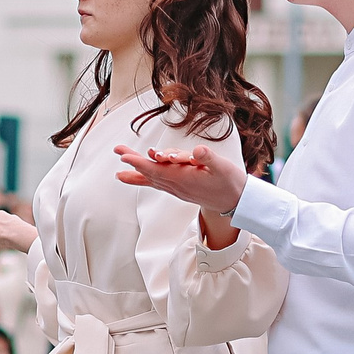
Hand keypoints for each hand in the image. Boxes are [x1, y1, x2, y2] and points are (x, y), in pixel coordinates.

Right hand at [0, 201, 34, 254]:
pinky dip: (15, 237)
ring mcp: (18, 224)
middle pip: (0, 222)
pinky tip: (16, 241)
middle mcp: (9, 217)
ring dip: (6, 232)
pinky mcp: (25, 232)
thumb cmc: (3, 231)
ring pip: (9, 228)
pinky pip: (17, 234)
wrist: (23, 238)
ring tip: (5, 239)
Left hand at [112, 143, 248, 215]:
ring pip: (153, 179)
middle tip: (118, 151)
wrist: (236, 202)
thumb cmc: (230, 183)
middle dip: (133, 162)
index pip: (156, 169)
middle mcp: (177, 185)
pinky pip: (159, 183)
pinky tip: (140, 177)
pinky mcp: (181, 189)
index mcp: (184, 179)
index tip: (125, 157)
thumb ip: (209, 158)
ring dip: (136, 173)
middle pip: (150, 173)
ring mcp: (178, 189)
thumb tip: (197, 151)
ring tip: (120, 171)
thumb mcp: (223, 167)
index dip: (139, 162)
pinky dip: (147, 179)